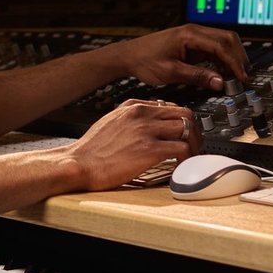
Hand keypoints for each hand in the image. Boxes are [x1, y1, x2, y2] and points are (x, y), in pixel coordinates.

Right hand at [67, 98, 200, 190]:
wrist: (78, 163)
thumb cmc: (90, 149)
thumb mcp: (110, 122)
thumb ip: (129, 119)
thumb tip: (146, 125)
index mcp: (133, 106)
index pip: (169, 106)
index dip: (181, 120)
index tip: (183, 132)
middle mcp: (142, 114)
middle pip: (184, 113)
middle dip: (194, 129)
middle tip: (194, 144)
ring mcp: (147, 131)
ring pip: (187, 128)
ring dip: (194, 144)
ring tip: (191, 156)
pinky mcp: (150, 150)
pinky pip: (182, 149)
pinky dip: (188, 158)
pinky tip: (182, 166)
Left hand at [111, 25, 248, 90]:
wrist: (129, 56)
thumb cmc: (145, 61)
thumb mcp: (171, 72)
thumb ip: (197, 77)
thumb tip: (219, 82)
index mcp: (190, 35)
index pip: (221, 46)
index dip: (235, 62)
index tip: (242, 77)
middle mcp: (194, 32)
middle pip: (228, 39)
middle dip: (239, 57)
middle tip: (245, 76)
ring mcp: (194, 37)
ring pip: (223, 43)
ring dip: (232, 58)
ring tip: (237, 77)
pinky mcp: (192, 44)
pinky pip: (213, 49)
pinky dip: (222, 60)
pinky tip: (223, 73)